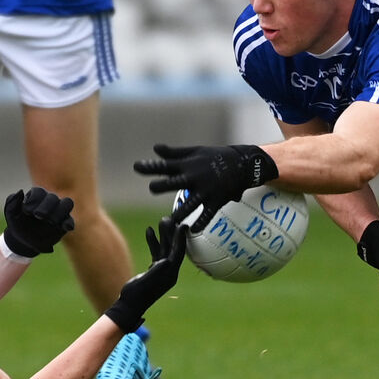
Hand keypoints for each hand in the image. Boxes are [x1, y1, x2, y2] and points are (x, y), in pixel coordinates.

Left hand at [2, 187, 74, 256]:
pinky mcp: (63, 224)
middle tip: (38, 216)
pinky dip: (68, 223)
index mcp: (36, 196)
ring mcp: (58, 212)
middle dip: (47, 206)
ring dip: (59, 211)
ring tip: (51, 222)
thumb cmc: (17, 224)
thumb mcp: (11, 215)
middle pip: (53, 197)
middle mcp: (49, 201)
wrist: (23, 241)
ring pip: (67, 203)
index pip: (39, 192)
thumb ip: (12, 202)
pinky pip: (70, 220)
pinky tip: (66, 228)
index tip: (26, 212)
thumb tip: (21, 191)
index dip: (34, 200)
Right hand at [105, 217, 187, 331]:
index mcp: (170, 274)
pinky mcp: (154, 269)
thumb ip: (156, 271)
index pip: (178, 253)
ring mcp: (162, 270)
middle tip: (170, 218)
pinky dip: (154, 242)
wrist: (128, 305)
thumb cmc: (135, 296)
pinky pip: (156, 252)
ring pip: (164, 249)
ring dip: (163, 235)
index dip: (180, 239)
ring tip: (160, 221)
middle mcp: (169, 271)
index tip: (183, 225)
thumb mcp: (145, 283)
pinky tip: (149, 231)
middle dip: (172, 233)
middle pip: (172, 248)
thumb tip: (165, 260)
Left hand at [133, 143, 278, 231]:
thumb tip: (154, 148)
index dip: (151, 166)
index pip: (166, 165)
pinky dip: (201, 223)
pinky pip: (208, 214)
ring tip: (169, 221)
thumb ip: (174, 154)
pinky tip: (192, 231)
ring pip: (190, 203)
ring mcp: (207, 190)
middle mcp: (196, 177)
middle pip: (176, 182)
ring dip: (180, 213)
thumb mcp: (195, 152)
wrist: (243, 163)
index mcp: (188, 165)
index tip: (136, 167)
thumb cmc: (214, 157)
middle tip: (152, 188)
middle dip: (164, 185)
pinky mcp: (217, 200)